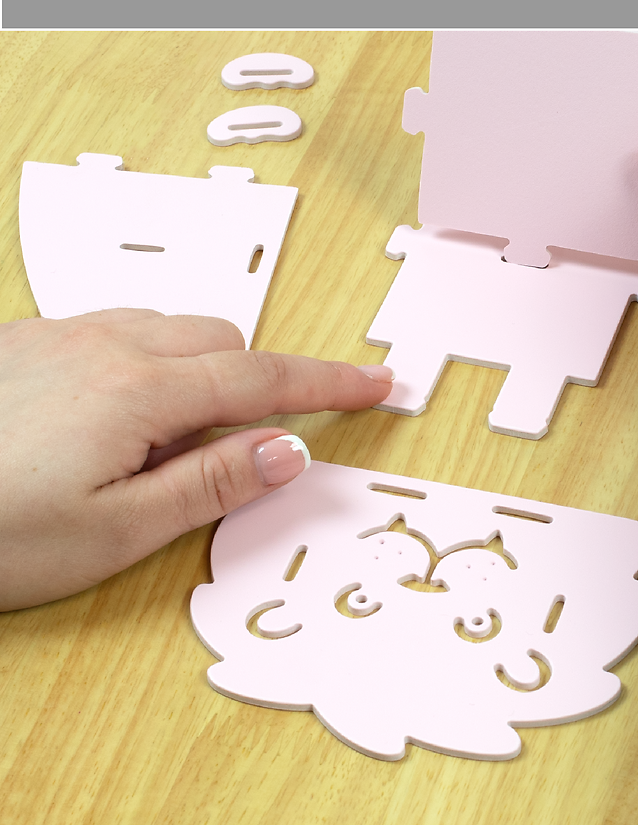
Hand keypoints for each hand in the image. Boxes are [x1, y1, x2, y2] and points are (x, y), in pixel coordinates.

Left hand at [0, 310, 392, 609]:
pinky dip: (144, 360)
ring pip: (169, 328)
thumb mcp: (115, 532)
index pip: (265, 377)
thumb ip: (212, 483)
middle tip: (236, 447)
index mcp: (141, 391)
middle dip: (253, 380)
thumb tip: (289, 448)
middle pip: (221, 339)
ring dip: (197, 369)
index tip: (378, 382)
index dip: (330, 382)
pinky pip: (116, 329)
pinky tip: (108, 412)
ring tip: (163, 440)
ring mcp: (62, 335)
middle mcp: (106, 345)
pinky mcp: (26, 340)